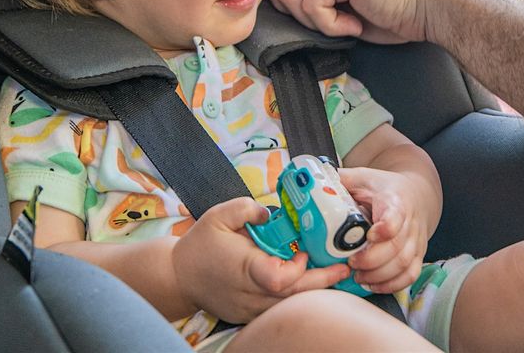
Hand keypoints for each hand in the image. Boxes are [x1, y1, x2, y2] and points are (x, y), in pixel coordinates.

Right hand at [170, 197, 349, 322]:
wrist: (178, 277)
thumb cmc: (199, 245)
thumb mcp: (218, 215)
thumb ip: (247, 208)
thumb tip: (270, 212)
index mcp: (245, 269)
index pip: (280, 279)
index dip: (298, 269)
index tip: (303, 251)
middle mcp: (250, 294)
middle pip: (294, 296)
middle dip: (323, 281)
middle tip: (345, 267)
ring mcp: (251, 308)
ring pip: (290, 305)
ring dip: (314, 290)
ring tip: (335, 274)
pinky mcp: (251, 315)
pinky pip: (280, 309)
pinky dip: (297, 297)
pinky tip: (312, 283)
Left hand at [270, 0, 441, 43]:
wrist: (430, 7)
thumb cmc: (394, 10)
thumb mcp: (344, 2)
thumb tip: (281, 6)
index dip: (284, 0)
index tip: (314, 19)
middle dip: (299, 13)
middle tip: (333, 22)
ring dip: (316, 21)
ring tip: (347, 21)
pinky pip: (311, 6)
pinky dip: (332, 26)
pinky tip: (356, 22)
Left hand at [340, 167, 431, 293]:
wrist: (415, 195)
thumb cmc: (383, 188)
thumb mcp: (363, 177)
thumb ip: (341, 180)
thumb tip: (310, 181)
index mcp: (395, 200)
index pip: (395, 217)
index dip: (384, 229)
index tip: (369, 236)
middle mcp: (410, 222)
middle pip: (397, 247)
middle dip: (372, 261)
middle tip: (351, 264)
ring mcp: (416, 241)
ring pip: (404, 265)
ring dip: (379, 275)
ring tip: (358, 277)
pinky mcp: (418, 255)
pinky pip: (410, 275)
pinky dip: (391, 284)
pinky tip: (373, 284)